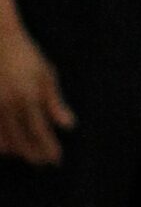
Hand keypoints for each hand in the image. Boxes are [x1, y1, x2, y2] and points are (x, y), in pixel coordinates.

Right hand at [0, 24, 72, 165]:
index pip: (40, 132)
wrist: (0, 43)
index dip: (48, 148)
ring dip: (19, 152)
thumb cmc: (28, 57)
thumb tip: (69, 125)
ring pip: (4, 142)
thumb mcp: (47, 75)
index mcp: (29, 98)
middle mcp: (10, 107)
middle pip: (22, 142)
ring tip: (31, 156)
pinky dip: (2, 144)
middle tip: (45, 163)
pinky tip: (11, 148)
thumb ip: (55, 103)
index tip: (57, 159)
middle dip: (34, 154)